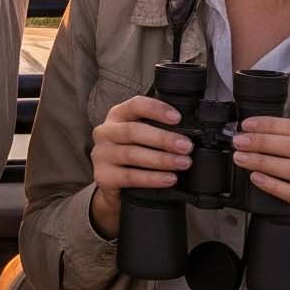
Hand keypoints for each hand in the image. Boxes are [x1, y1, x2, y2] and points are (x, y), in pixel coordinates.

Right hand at [88, 95, 193, 239]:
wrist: (112, 184)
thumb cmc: (132, 154)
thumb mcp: (140, 137)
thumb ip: (156, 129)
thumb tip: (188, 133)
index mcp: (117, 115)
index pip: (135, 105)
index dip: (157, 109)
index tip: (177, 118)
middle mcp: (105, 132)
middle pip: (133, 131)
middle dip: (163, 139)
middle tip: (186, 146)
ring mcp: (101, 154)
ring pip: (132, 154)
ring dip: (162, 159)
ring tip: (182, 163)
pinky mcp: (103, 176)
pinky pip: (130, 176)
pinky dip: (152, 178)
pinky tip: (168, 179)